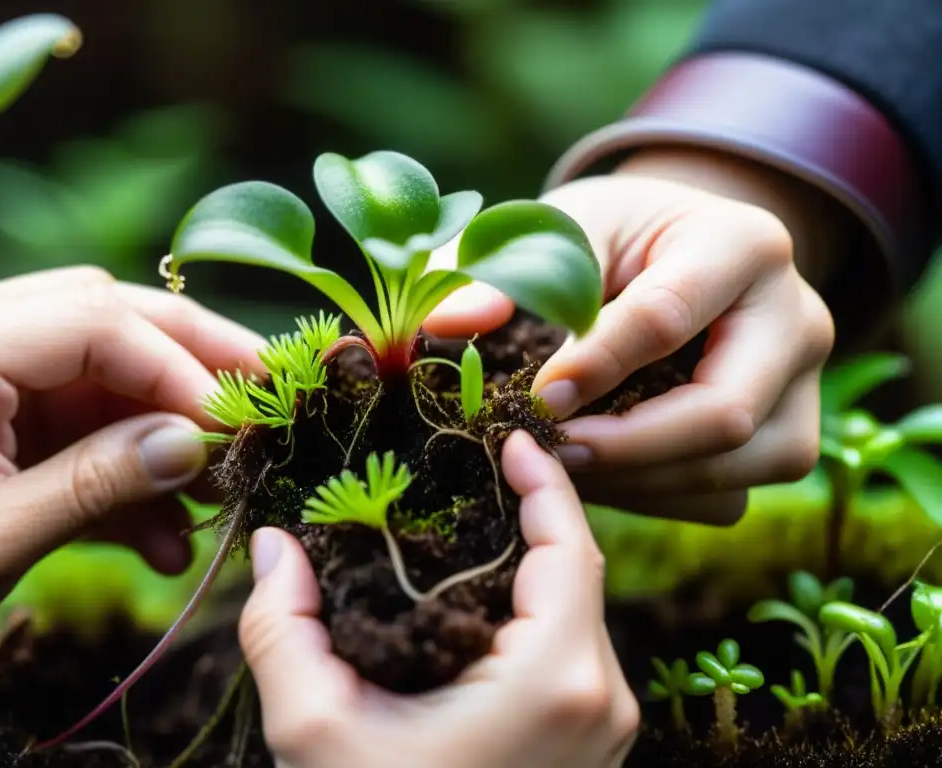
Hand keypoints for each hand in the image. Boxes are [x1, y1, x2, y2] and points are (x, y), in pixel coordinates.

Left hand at [0, 267, 266, 649]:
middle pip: (108, 316)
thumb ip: (98, 486)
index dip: (182, 370)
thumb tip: (195, 448)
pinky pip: (77, 416)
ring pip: (102, 368)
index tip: (236, 427)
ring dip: (160, 430)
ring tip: (206, 504)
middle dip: (193, 365)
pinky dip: (122, 465)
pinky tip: (158, 533)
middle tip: (262, 398)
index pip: (97, 323)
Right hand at [238, 430, 638, 767]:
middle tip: (480, 468)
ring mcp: (602, 728)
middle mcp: (599, 697)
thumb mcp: (316, 729)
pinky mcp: (589, 748)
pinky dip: (538, 608)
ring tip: (477, 520)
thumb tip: (273, 543)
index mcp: (556, 680)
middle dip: (536, 512)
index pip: (571, 548)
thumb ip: (285, 626)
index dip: (544, 483)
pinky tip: (484, 594)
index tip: (512, 438)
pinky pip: (574, 651)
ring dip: (537, 560)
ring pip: (580, 612)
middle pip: (579, 572)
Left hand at [425, 149, 835, 523]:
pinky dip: (656, 499)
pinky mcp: (788, 438)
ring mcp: (804, 388)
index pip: (668, 318)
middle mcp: (797, 318)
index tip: (534, 398)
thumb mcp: (560, 226)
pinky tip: (604, 476)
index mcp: (743, 246)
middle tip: (552, 454)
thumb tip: (445, 325)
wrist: (678, 252)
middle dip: (625, 446)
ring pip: (734, 469)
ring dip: (637, 483)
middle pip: (724, 413)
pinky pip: (726, 498)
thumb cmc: (615, 235)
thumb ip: (500, 268)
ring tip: (566, 467)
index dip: (595, 366)